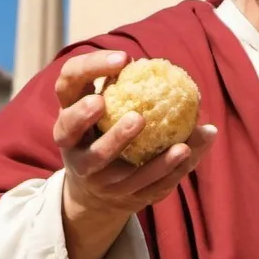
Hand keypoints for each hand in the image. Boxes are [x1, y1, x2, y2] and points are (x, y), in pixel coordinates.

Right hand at [52, 50, 216, 258]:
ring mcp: (92, 177)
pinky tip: (189, 156)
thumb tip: (180, 80)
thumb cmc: (108, 135)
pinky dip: (169, 173)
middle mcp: (73, 148)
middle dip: (101, 127)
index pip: (68, 82)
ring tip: (179, 146)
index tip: (125, 59)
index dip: (91, 68)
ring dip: (150, 160)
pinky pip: (146, 187)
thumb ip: (133, 93)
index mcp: (69, 115)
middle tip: (137, 117)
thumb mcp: (110, 112)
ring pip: (117, 170)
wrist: (95, 194)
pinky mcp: (116, 198)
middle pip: (75, 134)